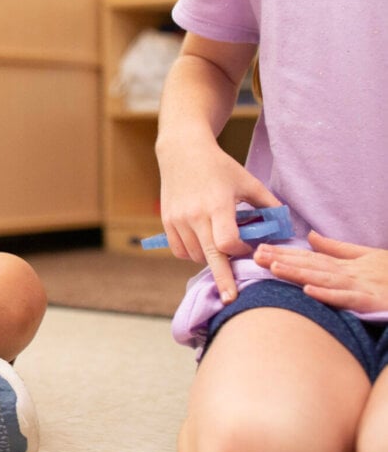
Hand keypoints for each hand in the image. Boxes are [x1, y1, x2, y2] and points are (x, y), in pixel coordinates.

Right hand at [157, 139, 279, 303]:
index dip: (241, 252)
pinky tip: (202, 244)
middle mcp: (194, 215)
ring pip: (193, 255)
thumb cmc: (220, 167)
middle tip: (231, 300)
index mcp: (217, 205)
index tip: (251, 252)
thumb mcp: (249, 182)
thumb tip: (285, 229)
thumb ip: (268, 206)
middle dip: (222, 279)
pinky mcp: (167, 221)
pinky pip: (179, 249)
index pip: (227, 243)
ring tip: (219, 250)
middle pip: (209, 256)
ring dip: (209, 259)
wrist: (182, 151)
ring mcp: (177, 219)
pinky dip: (191, 253)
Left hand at [256, 231, 387, 313]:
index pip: (310, 259)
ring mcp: (362, 286)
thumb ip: (338, 249)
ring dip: (298, 273)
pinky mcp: (374, 301)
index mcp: (346, 266)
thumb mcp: (368, 258)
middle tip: (255, 255)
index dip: (284, 254)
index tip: (258, 250)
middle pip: (312, 266)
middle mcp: (350, 274)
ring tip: (274, 268)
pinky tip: (308, 291)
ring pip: (325, 278)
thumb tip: (311, 238)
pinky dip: (329, 294)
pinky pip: (349, 298)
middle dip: (283, 260)